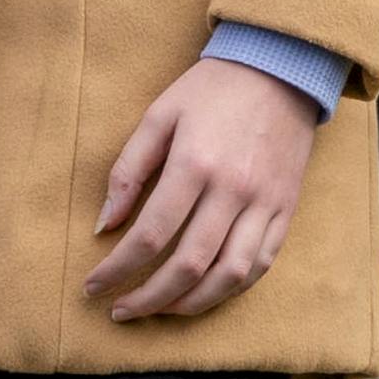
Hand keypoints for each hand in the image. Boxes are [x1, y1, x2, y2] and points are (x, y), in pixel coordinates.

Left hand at [86, 52, 321, 323]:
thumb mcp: (159, 115)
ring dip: (189, 305)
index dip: (117, 269)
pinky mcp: (285, 210)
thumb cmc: (212, 90)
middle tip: (121, 310)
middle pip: (188, 266)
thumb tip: (104, 225)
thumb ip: (128, 171)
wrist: (281, 68)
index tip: (93, 286)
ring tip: (160, 310)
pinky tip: (203, 294)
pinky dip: (229, 289)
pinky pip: (259, 265)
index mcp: (194, 164)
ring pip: (228, 277)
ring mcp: (264, 204)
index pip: (150, 235)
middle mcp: (232, 190)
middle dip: (148, 299)